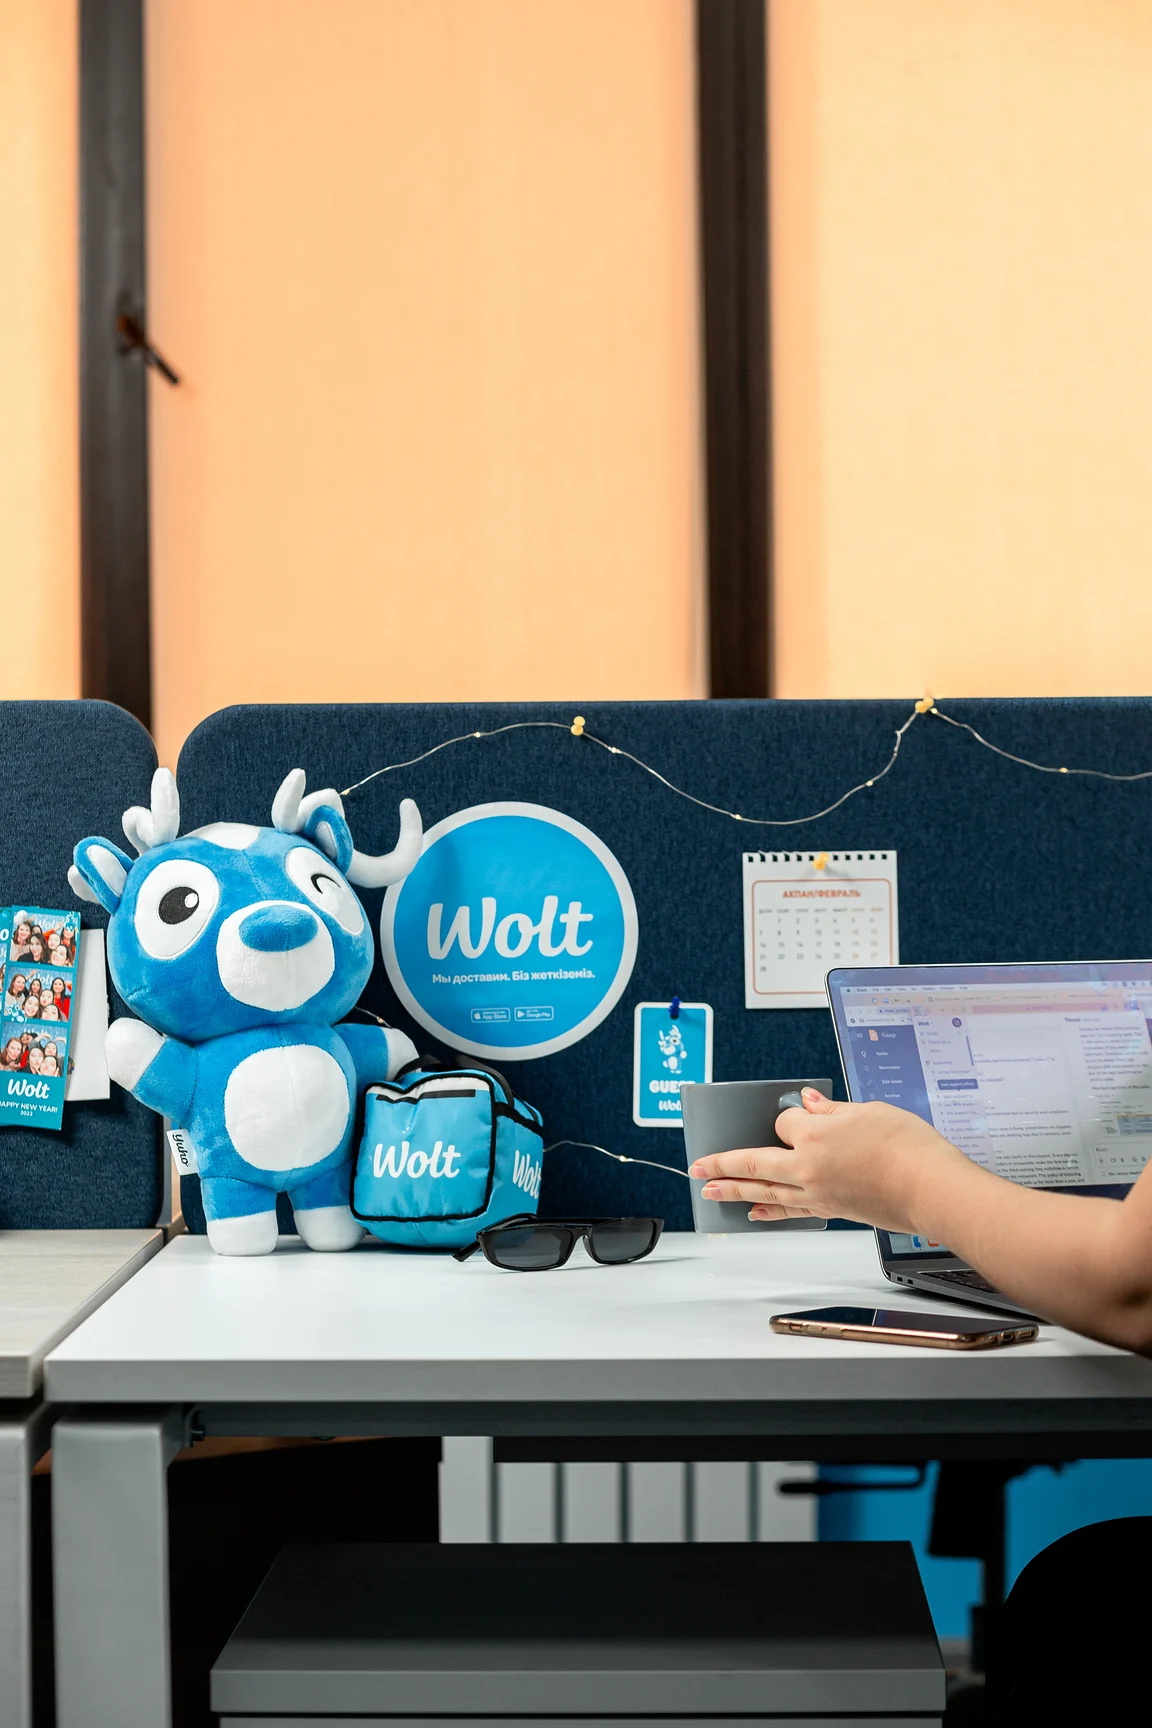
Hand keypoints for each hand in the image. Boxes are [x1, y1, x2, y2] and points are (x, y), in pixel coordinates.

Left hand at [687, 1088, 972, 1230]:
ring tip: (710, 1192)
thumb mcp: (869, 1111)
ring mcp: (818, 1193)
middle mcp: (809, 1167)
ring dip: (734, 1191)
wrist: (933, 1188)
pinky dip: (770, 1211)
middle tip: (698, 1166)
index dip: (790, 1117)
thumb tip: (808, 1102)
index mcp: (816, 1135)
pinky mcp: (832, 1210)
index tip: (800, 1114)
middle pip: (755, 1163)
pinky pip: (790, 1210)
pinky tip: (756, 1213)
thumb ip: (832, 1110)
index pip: (784, 1123)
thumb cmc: (910, 1148)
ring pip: (766, 1192)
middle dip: (723, 1164)